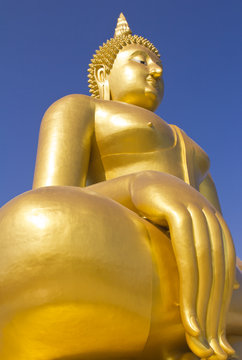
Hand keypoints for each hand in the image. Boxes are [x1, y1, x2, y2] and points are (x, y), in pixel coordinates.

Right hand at [130, 171, 235, 358]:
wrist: (138, 186)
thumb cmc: (158, 214)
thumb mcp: (183, 235)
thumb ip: (203, 254)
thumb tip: (229, 283)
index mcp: (216, 226)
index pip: (224, 273)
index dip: (221, 306)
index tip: (217, 339)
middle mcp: (212, 218)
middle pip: (218, 273)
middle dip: (214, 313)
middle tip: (209, 349)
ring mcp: (197, 212)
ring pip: (206, 268)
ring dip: (202, 306)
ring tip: (197, 337)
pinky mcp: (179, 211)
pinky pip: (188, 255)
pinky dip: (190, 286)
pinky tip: (187, 311)